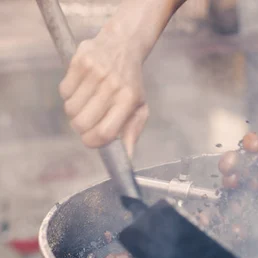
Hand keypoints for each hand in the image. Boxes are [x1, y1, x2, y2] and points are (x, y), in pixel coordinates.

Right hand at [59, 29, 148, 156]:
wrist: (123, 45)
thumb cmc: (130, 82)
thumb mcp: (139, 107)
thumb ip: (132, 132)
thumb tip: (127, 157)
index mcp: (128, 100)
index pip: (105, 132)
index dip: (93, 142)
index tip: (91, 140)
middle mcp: (112, 86)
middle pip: (83, 123)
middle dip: (81, 129)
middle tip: (86, 123)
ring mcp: (96, 73)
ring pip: (70, 109)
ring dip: (74, 112)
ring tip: (85, 104)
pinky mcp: (80, 62)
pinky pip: (64, 91)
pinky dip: (68, 95)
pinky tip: (80, 89)